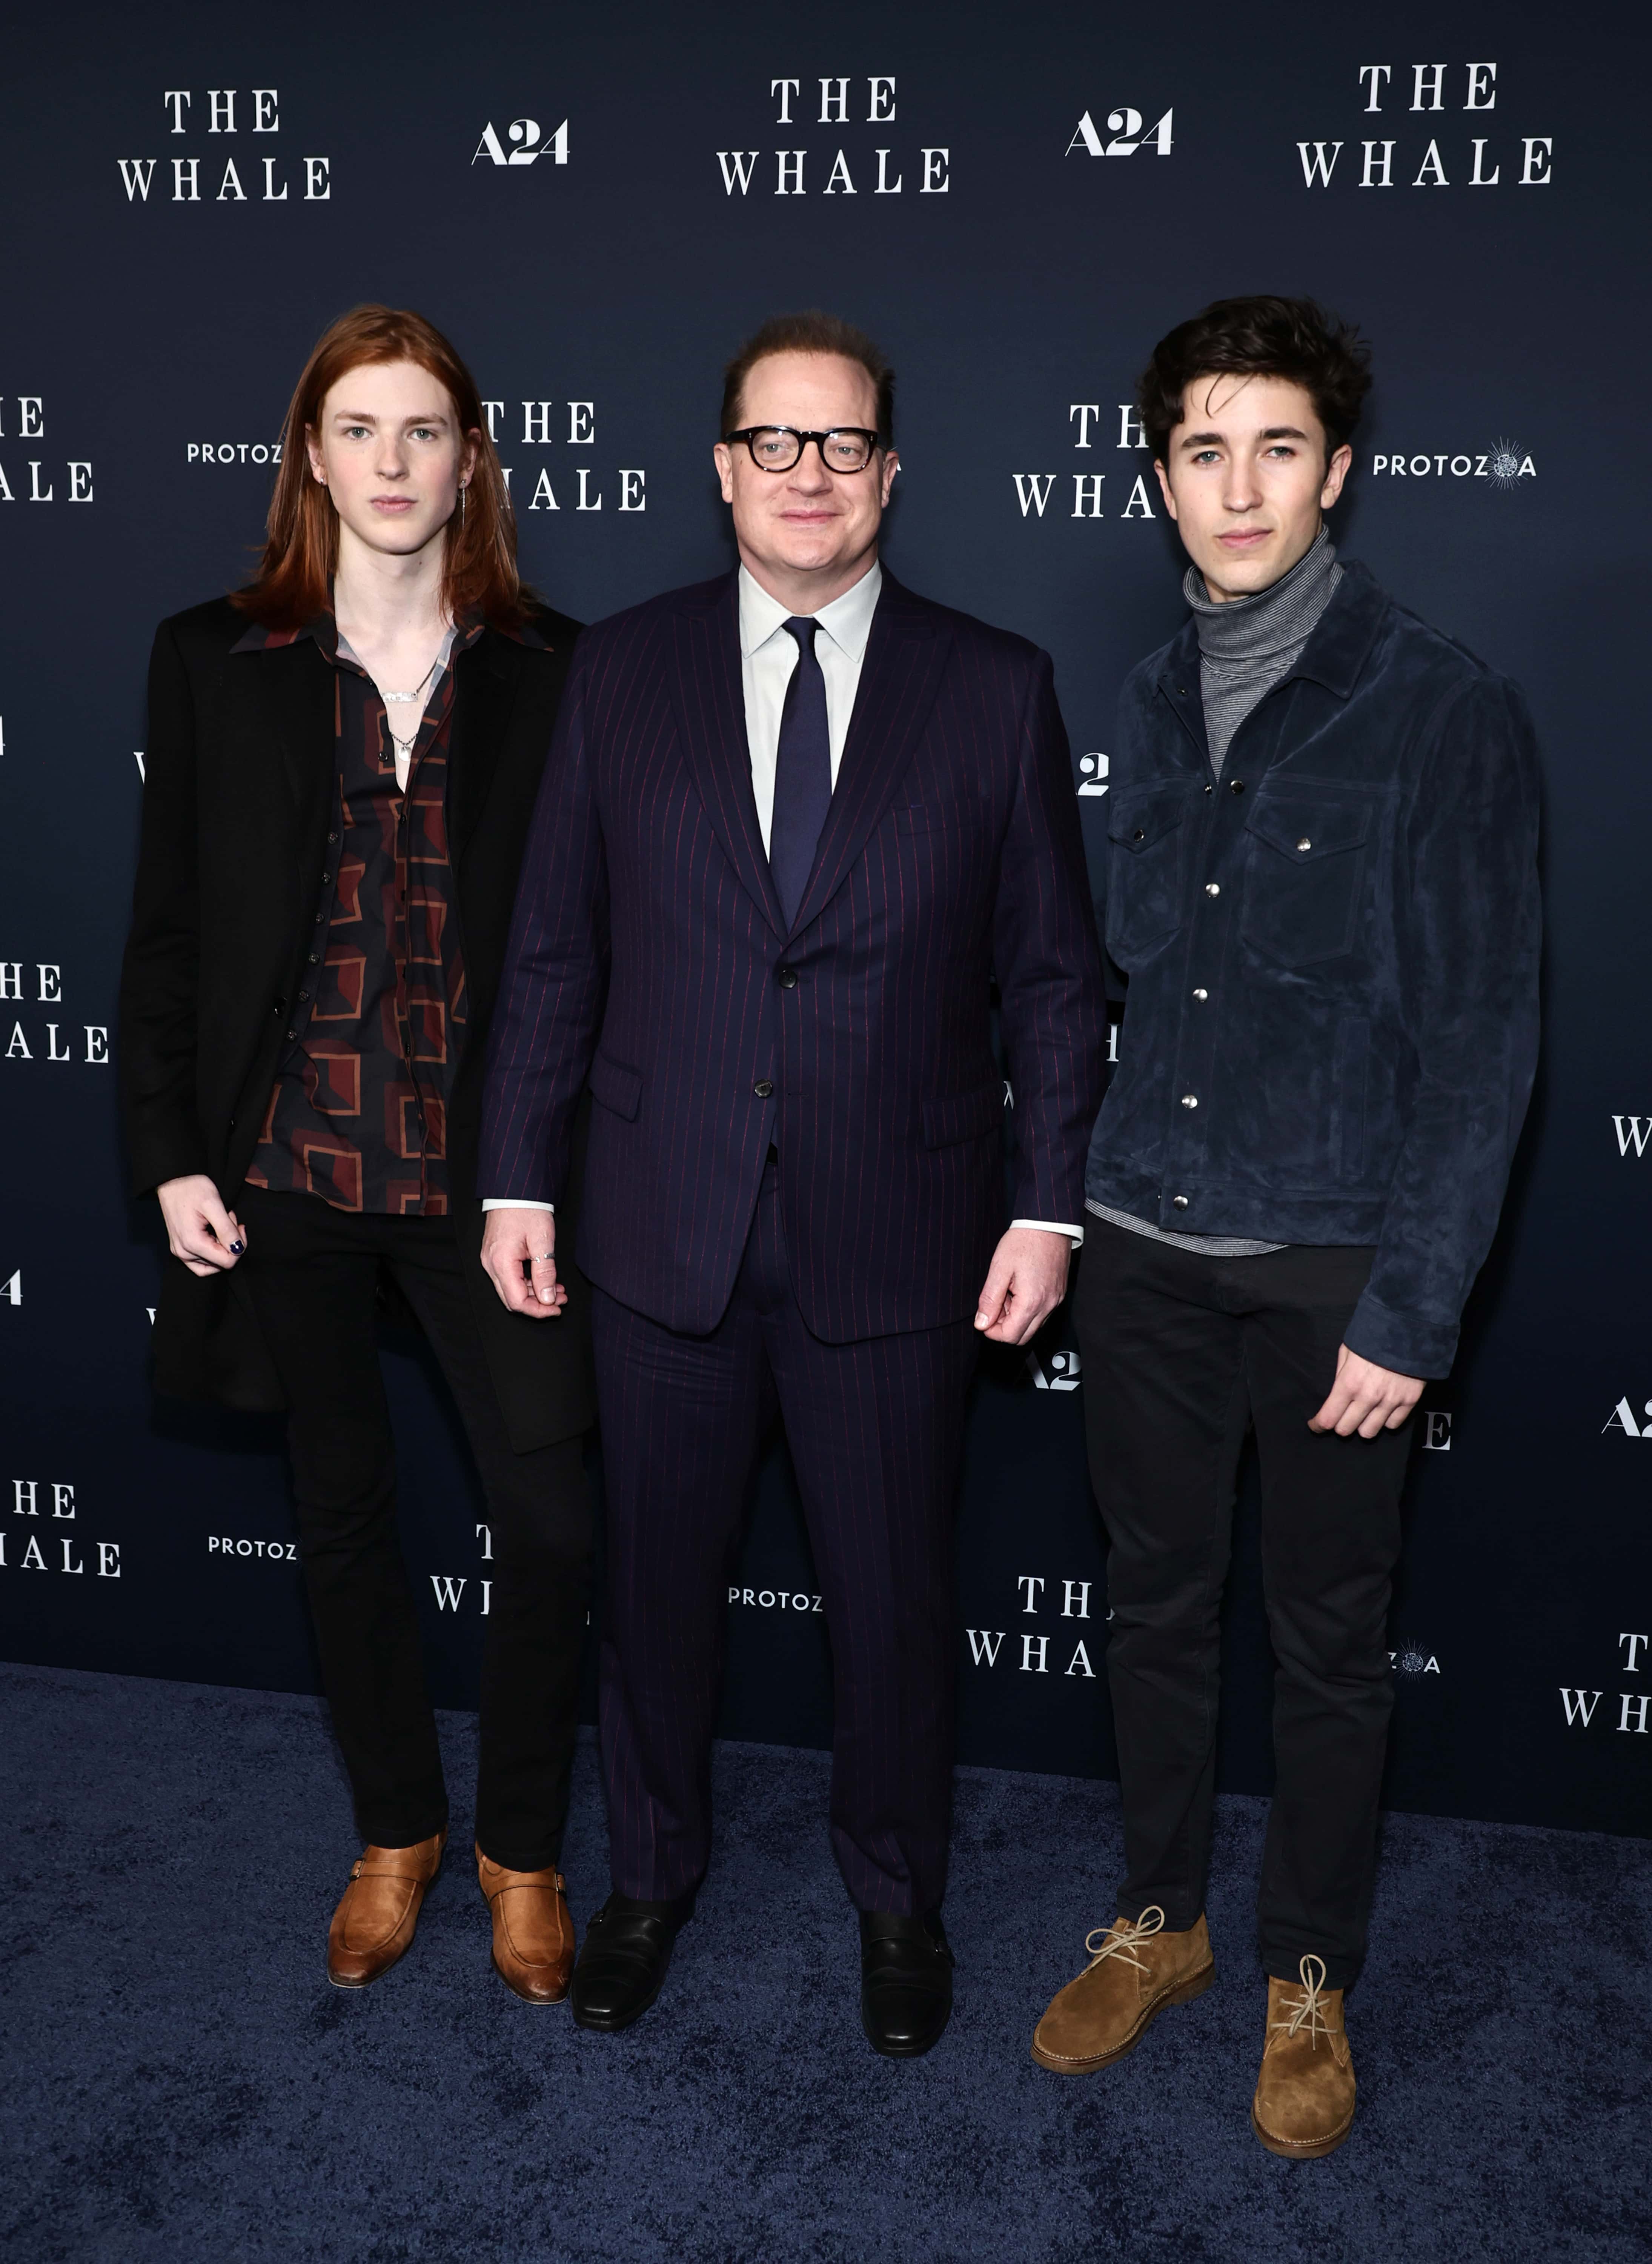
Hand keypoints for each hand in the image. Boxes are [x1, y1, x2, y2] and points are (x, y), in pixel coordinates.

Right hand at [157, 1174, 246, 1276]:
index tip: (239, 1226)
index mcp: (192, 1244)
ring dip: (221, 1246)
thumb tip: (238, 1249)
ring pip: (211, 1263)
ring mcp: (180, 1252)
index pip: (228, 1262)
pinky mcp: (180, 1248)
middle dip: (230, 1243)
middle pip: (220, 1263)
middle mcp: (184, 1253)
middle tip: (228, 1221)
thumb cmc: (192, 1188)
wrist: (172, 1180)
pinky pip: (201, 1260)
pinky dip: (212, 1249)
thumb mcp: (214, 1205)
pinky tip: (214, 1231)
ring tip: (221, 1224)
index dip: (240, 1246)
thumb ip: (227, 1229)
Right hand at [481, 1207, 566, 1318]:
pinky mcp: (495, 1256)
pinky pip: (510, 1278)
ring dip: (535, 1294)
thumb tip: (547, 1299)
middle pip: (512, 1300)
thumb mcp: (542, 1240)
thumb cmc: (527, 1209)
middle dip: (538, 1304)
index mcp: (501, 1262)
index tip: (557, 1307)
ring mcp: (490, 1261)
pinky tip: (545, 1279)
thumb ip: (545, 1272)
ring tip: (558, 1289)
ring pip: (511, 1290)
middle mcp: (490, 1265)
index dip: (539, 1310)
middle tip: (561, 1299)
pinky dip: (528, 1283)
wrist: (514, 1190)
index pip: (517, 1301)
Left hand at [973, 1227, 1071, 1345]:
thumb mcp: (999, 1269)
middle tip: (994, 1304)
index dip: (992, 1331)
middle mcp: (1048, 1306)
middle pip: (1023, 1337)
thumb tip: (981, 1324)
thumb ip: (989, 1299)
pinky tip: (1019, 1290)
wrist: (1048, 1223)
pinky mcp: (1059, 1294)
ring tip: (1007, 1293)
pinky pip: (1042, 1314)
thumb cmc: (1024, 1241)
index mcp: (1032, 1302)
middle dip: (1004, 1327)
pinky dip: (1027, 1310)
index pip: (1011, 1336)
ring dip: (1015, 1318)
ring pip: (1033, 1327)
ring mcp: (1056, 1301)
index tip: (984, 1317)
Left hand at [1309, 1344, 1423, 1438]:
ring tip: (1363, 1415)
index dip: (1318, 1425)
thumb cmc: (1374, 1336)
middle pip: (1346, 1429)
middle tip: (1341, 1416)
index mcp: (1348, 1383)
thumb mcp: (1347, 1351)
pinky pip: (1392, 1425)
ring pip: (1369, 1432)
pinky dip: (1385, 1421)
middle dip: (1339, 1425)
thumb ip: (1340, 1375)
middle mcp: (1367, 1397)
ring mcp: (1390, 1401)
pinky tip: (1382, 1410)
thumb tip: (1337, 1395)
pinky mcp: (1409, 1402)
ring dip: (1362, 1426)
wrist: (1409, 1329)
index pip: (1328, 1418)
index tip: (1316, 1425)